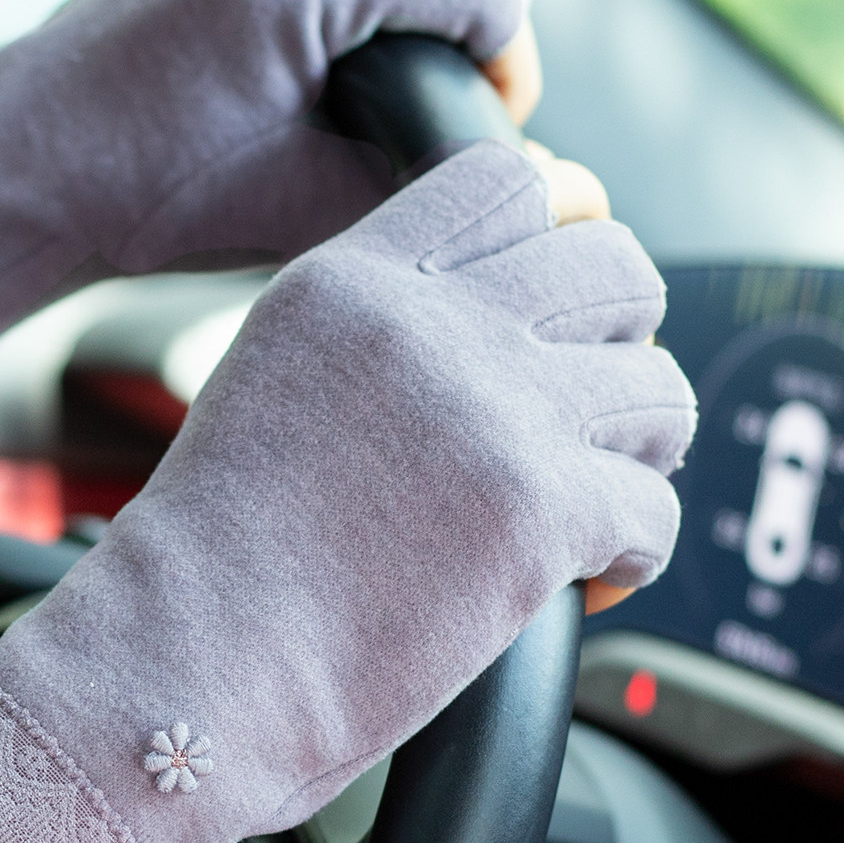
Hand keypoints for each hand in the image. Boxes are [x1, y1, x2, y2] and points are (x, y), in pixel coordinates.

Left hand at [0, 0, 535, 415]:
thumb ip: (424, 170)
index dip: (506, 62)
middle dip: (456, 27)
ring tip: (373, 86)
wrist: (19, 174)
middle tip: (438, 111)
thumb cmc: (145, 202)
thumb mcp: (308, 202)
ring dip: (398, 1)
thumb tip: (514, 176)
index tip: (488, 122)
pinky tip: (318, 50)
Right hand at [0, 141, 696, 842]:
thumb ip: (374, 337)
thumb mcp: (271, 387)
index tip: (554, 309)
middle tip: (580, 411)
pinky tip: (581, 580)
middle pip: (612, 268)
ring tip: (586, 502)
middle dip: (618, 340)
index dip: (555, 238)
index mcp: (350, 282)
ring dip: (636, 451)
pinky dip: (632, 555)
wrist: (183, 662)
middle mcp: (428, 324)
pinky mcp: (538, 509)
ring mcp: (491, 409)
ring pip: (660, 389)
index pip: (506, 181)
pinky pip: (656, 512)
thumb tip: (486, 330)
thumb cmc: (212, 559)